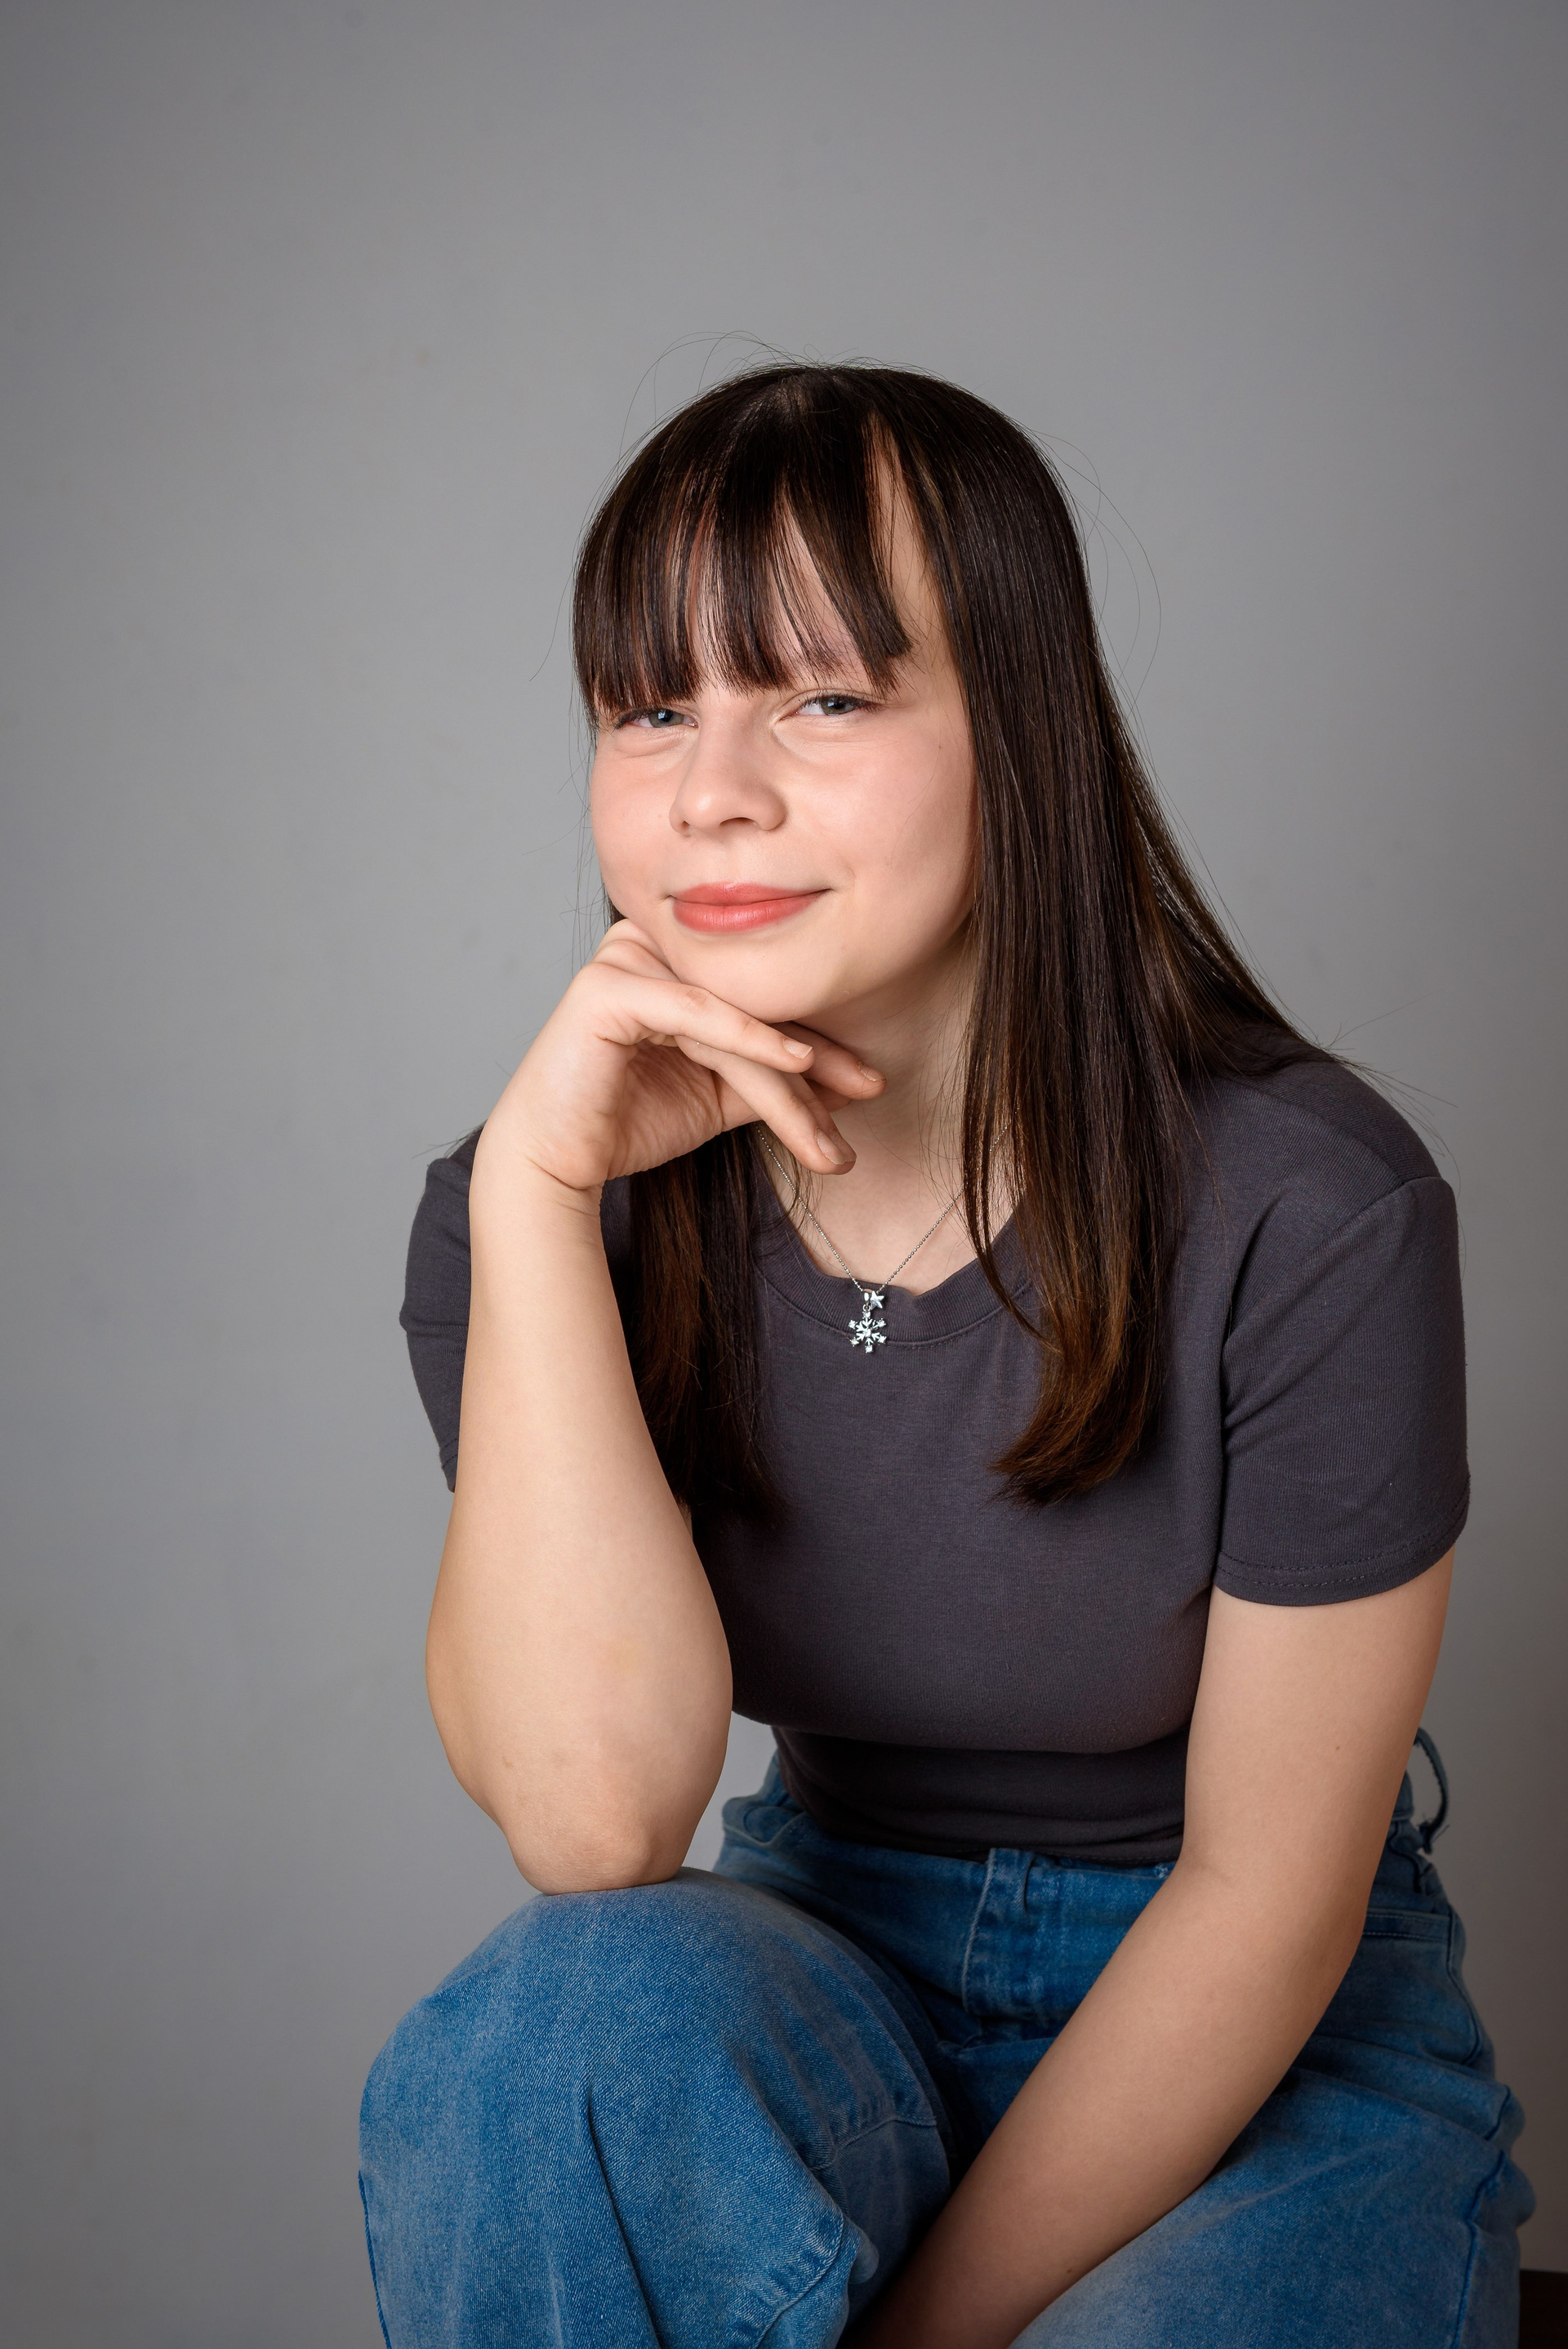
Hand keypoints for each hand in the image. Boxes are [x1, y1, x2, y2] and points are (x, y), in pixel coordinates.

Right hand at [480, 919, 882, 1193]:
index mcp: (672, 964)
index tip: (871, 1081)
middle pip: (750, 1007)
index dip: (819, 1043)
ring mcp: (625, 959)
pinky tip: (798, 1064)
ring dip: (788, 1076)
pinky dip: (749, 1038)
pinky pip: (695, 1012)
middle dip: (815, 1061)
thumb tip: (847, 1082)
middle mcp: (649, 948)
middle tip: (873, 1092)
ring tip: (832, 1123)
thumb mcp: (717, 1097)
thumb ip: (771, 1080)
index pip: (757, 1001)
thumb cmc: (626, 1123)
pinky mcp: (607, 986)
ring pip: (731, 1018)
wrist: (556, 1161)